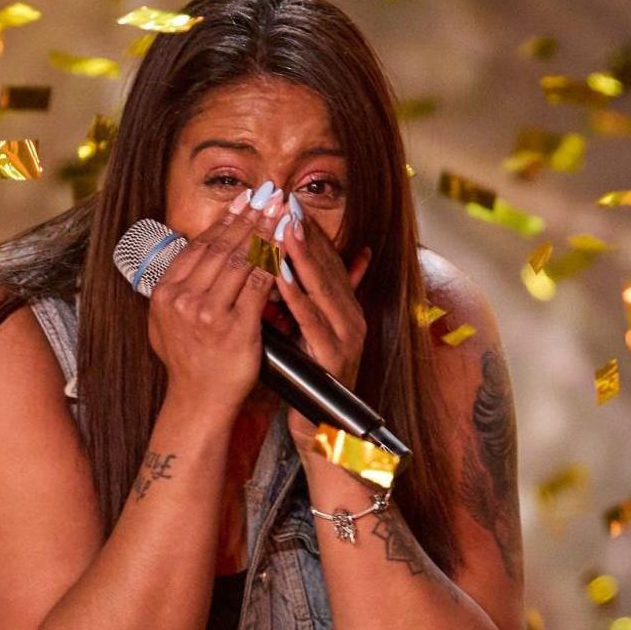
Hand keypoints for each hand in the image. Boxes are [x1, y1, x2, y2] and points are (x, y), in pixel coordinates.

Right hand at [148, 187, 287, 413]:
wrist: (198, 402)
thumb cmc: (188, 363)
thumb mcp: (165, 323)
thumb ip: (174, 290)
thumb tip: (186, 256)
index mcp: (165, 293)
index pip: (199, 246)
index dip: (225, 220)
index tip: (245, 200)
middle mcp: (182, 299)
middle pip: (222, 247)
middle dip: (250, 216)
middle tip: (271, 193)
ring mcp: (207, 313)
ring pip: (241, 260)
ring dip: (265, 231)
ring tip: (282, 211)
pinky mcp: (235, 327)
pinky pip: (259, 285)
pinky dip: (275, 260)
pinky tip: (287, 245)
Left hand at [274, 196, 372, 448]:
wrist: (321, 427)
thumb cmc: (306, 377)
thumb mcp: (305, 330)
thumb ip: (303, 299)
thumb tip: (289, 269)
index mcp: (343, 306)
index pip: (325, 257)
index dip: (307, 228)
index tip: (285, 201)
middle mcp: (350, 315)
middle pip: (326, 264)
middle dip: (304, 232)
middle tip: (283, 202)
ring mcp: (346, 335)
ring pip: (322, 287)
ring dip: (302, 256)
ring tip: (282, 228)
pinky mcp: (335, 356)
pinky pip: (313, 321)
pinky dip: (297, 297)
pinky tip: (279, 278)